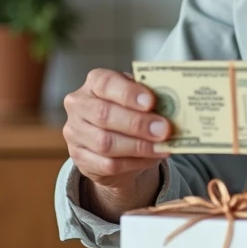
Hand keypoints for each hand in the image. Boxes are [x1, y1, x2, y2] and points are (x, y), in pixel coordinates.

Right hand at [62, 68, 170, 200]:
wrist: (115, 144)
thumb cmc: (129, 112)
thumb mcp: (137, 99)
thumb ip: (149, 99)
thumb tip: (172, 107)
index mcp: (94, 83)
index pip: (105, 83)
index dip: (128, 93)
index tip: (151, 101)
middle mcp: (79, 105)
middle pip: (104, 114)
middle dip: (137, 123)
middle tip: (164, 129)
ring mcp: (75, 133)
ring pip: (105, 143)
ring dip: (139, 146)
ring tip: (162, 147)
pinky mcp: (80, 158)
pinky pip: (108, 164)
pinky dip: (135, 162)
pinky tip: (152, 158)